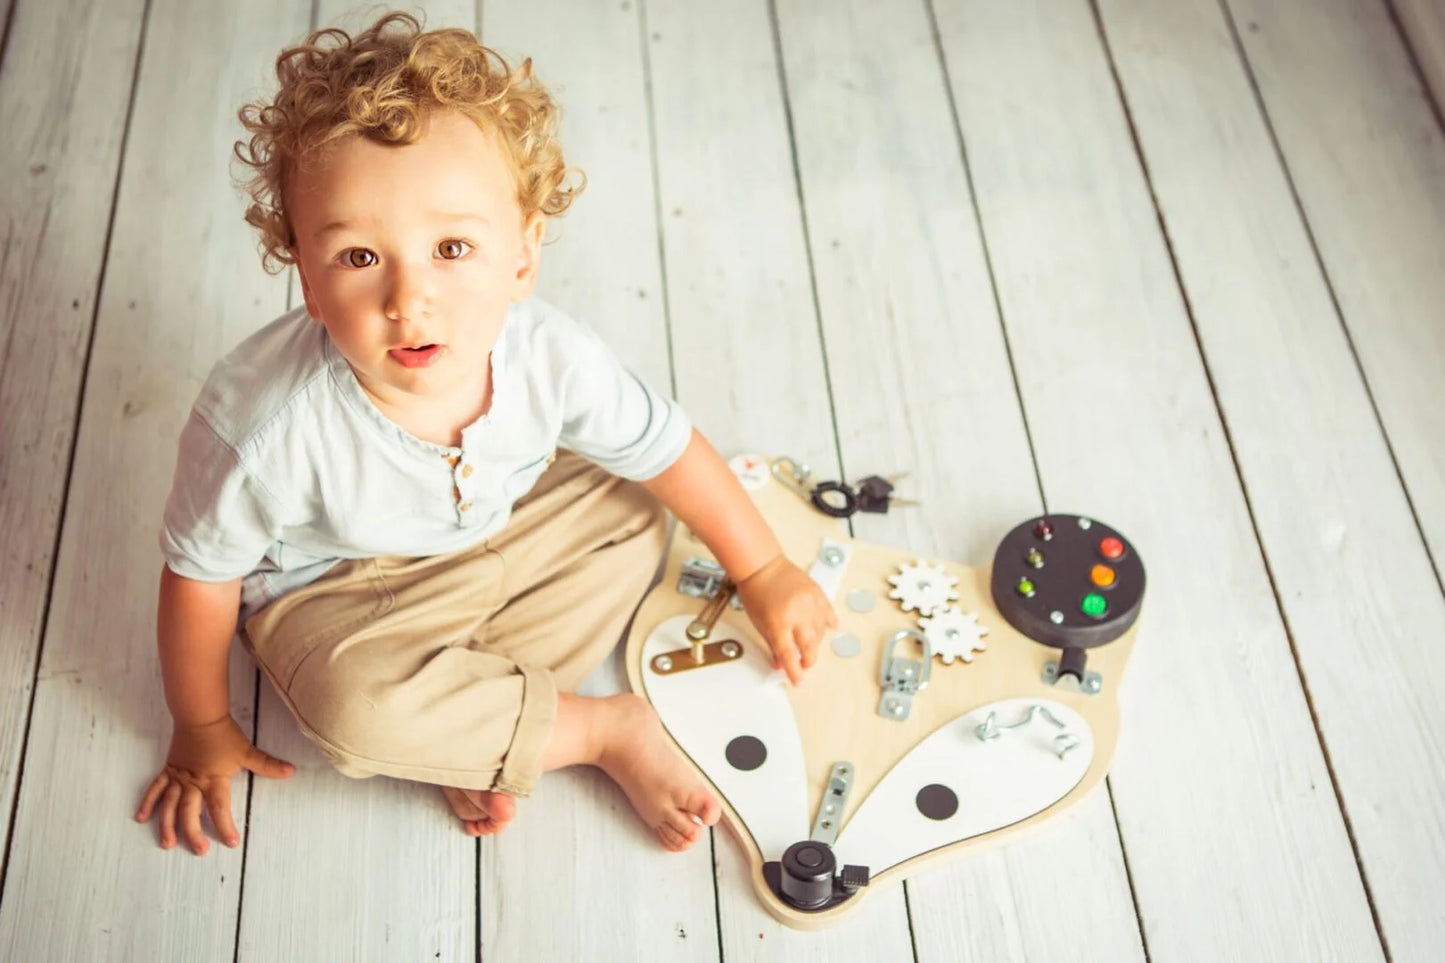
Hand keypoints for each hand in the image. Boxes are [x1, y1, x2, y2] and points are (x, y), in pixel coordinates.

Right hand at [135, 715, 293, 853]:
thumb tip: (290, 771)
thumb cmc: (224, 735)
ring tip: (168, 844)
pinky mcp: (168, 770)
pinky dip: (148, 803)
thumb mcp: (247, 751)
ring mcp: (178, 777)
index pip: (219, 808)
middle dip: (194, 833)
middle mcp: (193, 782)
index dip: (225, 826)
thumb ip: (267, 765)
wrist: (200, 716)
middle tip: (200, 850)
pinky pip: (155, 789)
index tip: (232, 842)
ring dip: (167, 825)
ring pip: (169, 805)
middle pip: (190, 812)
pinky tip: (142, 818)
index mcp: (213, 780)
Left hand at [735, 555, 837, 684]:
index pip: (789, 654)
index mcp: (778, 622)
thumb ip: (772, 644)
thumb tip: (780, 664)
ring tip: (807, 642)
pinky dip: (829, 623)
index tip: (798, 681)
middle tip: (804, 664)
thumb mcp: (758, 622)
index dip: (794, 671)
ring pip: (821, 632)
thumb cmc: (755, 591)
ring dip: (815, 642)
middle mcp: (796, 613)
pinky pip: (829, 613)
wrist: (762, 564)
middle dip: (808, 660)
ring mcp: (809, 602)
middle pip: (809, 646)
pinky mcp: (817, 593)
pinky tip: (829, 628)